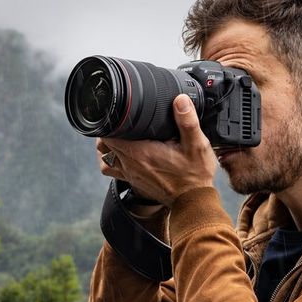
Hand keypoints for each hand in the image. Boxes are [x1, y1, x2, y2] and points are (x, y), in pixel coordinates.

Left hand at [96, 95, 216, 207]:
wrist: (193, 201)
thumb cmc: (194, 175)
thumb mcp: (197, 145)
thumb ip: (188, 121)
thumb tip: (180, 100)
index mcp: (140, 152)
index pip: (110, 134)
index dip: (111, 122)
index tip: (118, 114)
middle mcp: (130, 164)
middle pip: (104, 144)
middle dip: (109, 131)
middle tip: (120, 121)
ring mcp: (130, 174)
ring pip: (105, 157)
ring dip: (107, 146)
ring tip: (117, 136)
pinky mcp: (133, 181)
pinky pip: (112, 170)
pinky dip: (112, 160)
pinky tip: (122, 154)